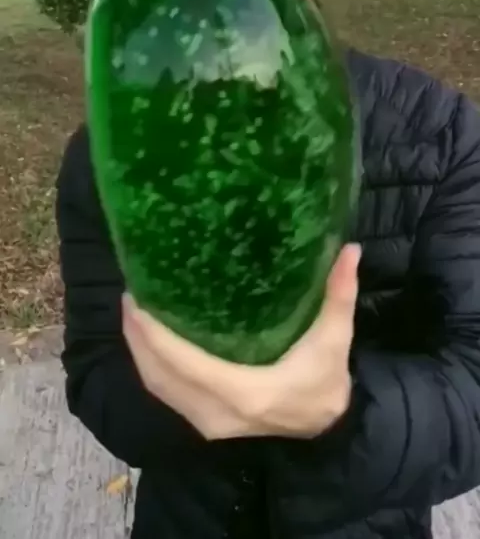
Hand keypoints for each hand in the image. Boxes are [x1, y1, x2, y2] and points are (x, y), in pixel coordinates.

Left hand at [122, 243, 360, 439]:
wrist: (327, 430)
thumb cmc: (326, 383)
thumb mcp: (335, 339)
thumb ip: (339, 294)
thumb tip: (350, 248)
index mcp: (244, 393)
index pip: (185, 364)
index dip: (155, 336)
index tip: (139, 301)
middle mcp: (217, 413)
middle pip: (161, 375)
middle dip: (139, 336)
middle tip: (131, 294)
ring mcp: (207, 423)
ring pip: (158, 388)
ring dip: (140, 351)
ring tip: (133, 311)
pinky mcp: (204, 423)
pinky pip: (166, 395)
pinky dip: (152, 368)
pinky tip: (148, 342)